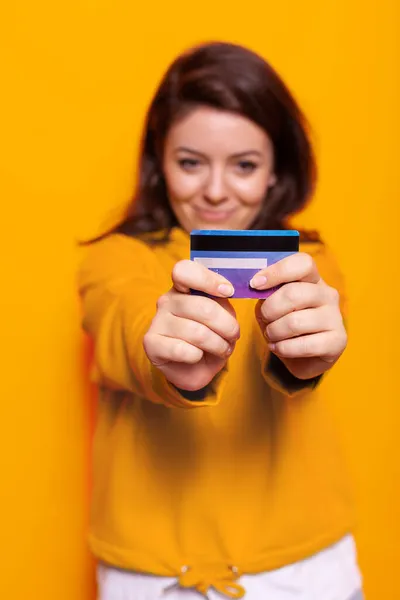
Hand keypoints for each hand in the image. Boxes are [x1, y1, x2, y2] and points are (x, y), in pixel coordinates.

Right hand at [143, 261, 239, 390]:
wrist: (193, 369)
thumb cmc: (209, 339)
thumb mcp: (222, 316)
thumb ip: (223, 301)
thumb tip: (227, 290)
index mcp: (183, 288)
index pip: (184, 270)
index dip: (208, 279)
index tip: (228, 292)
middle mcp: (167, 301)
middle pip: (202, 307)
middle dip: (227, 325)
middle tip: (234, 335)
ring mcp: (157, 321)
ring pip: (197, 332)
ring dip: (218, 345)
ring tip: (222, 349)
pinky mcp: (151, 343)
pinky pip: (182, 350)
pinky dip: (197, 356)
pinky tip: (198, 357)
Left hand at [252, 253, 346, 379]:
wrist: (301, 358)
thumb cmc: (283, 326)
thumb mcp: (271, 305)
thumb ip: (266, 292)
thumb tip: (256, 284)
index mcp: (312, 279)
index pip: (302, 263)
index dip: (276, 271)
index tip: (255, 284)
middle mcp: (328, 294)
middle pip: (293, 293)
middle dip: (269, 309)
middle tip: (265, 319)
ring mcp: (335, 317)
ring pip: (294, 322)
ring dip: (274, 332)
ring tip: (271, 336)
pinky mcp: (337, 341)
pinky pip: (303, 345)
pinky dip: (283, 349)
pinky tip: (279, 348)